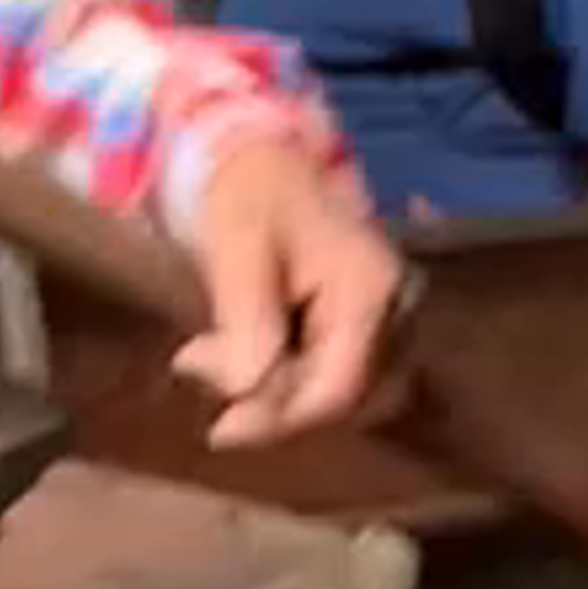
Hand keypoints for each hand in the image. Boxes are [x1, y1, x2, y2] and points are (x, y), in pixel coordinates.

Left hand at [171, 142, 405, 451]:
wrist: (261, 158)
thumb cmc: (248, 193)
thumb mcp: (238, 249)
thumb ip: (247, 322)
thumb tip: (248, 392)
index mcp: (370, 291)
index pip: (336, 390)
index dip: (278, 420)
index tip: (218, 430)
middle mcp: (393, 311)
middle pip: (337, 397)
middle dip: (266, 401)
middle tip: (194, 363)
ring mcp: (385, 319)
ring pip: (333, 392)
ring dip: (271, 392)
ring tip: (205, 353)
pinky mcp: (364, 325)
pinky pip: (330, 375)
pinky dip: (281, 376)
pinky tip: (235, 351)